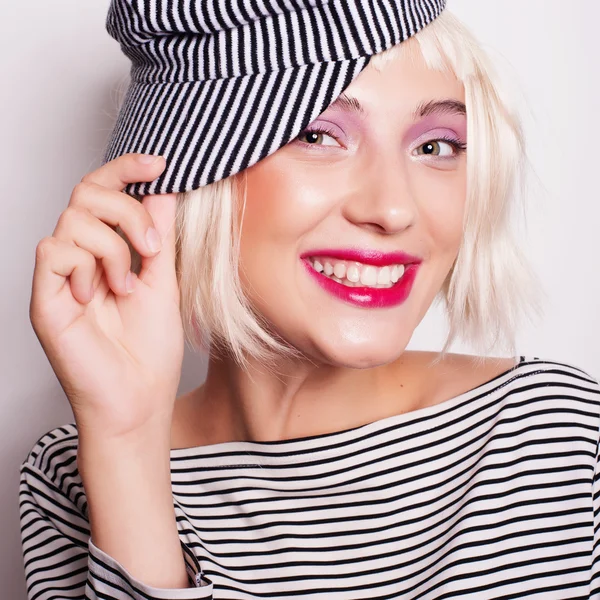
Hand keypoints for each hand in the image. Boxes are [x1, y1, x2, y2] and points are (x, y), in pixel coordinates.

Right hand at [30, 154, 184, 440]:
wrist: (139, 397)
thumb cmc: (151, 347)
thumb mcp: (164, 281)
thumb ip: (158, 236)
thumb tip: (161, 190)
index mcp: (106, 252)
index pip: (103, 192)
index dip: (126, 169)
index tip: (160, 163)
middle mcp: (79, 258)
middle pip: (85, 193)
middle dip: (126, 210)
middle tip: (151, 250)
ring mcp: (59, 277)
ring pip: (73, 220)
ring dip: (113, 249)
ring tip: (127, 287)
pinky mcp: (44, 298)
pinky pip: (54, 250)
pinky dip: (86, 266)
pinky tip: (99, 296)